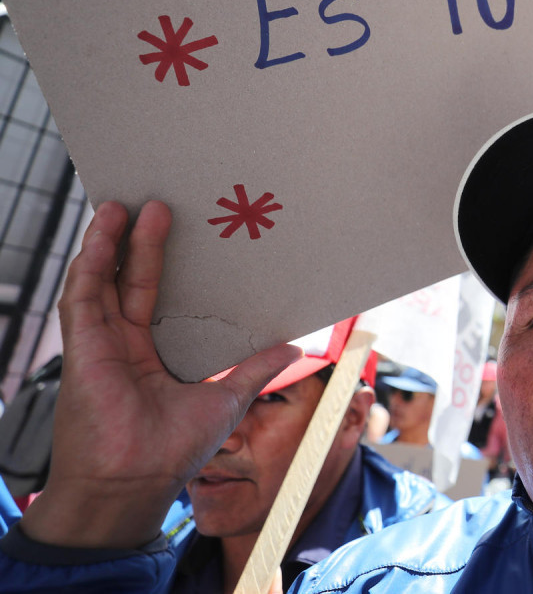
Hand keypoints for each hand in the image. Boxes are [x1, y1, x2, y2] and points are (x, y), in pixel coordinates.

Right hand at [20, 201, 299, 549]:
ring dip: (108, 244)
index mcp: (150, 354)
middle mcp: (123, 345)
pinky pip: (82, 300)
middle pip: (131, 281)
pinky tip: (99, 240)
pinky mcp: (82, 351)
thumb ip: (255, 369)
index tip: (179, 231)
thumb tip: (295, 346)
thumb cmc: (174, 452)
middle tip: (158, 204)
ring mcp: (100, 346)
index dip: (161, 263)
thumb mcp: (227, 400)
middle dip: (141, 243)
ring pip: (101, 282)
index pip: (155, 296)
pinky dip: (88, 268)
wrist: (137, 484)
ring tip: (124, 206)